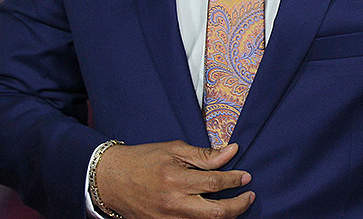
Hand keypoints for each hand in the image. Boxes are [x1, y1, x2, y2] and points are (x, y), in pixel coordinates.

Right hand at [94, 140, 254, 217]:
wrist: (112, 179)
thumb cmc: (143, 159)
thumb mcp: (173, 149)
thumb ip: (204, 154)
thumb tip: (231, 151)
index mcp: (176, 179)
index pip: (215, 182)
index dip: (234, 180)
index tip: (246, 176)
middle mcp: (174, 203)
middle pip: (215, 213)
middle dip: (238, 206)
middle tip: (249, 196)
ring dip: (226, 217)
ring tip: (236, 205)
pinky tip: (214, 213)